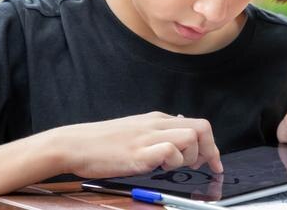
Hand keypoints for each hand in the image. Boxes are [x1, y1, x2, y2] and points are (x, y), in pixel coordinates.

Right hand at [52, 111, 222, 177]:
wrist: (73, 144)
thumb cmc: (102, 142)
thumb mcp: (135, 130)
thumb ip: (158, 131)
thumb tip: (181, 130)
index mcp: (157, 119)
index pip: (198, 125)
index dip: (211, 145)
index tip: (213, 162)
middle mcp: (156, 124)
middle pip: (201, 128)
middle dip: (210, 151)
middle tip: (204, 167)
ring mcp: (148, 137)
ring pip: (191, 138)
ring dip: (189, 157)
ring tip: (170, 166)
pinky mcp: (138, 152)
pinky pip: (169, 151)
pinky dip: (171, 161)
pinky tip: (158, 167)